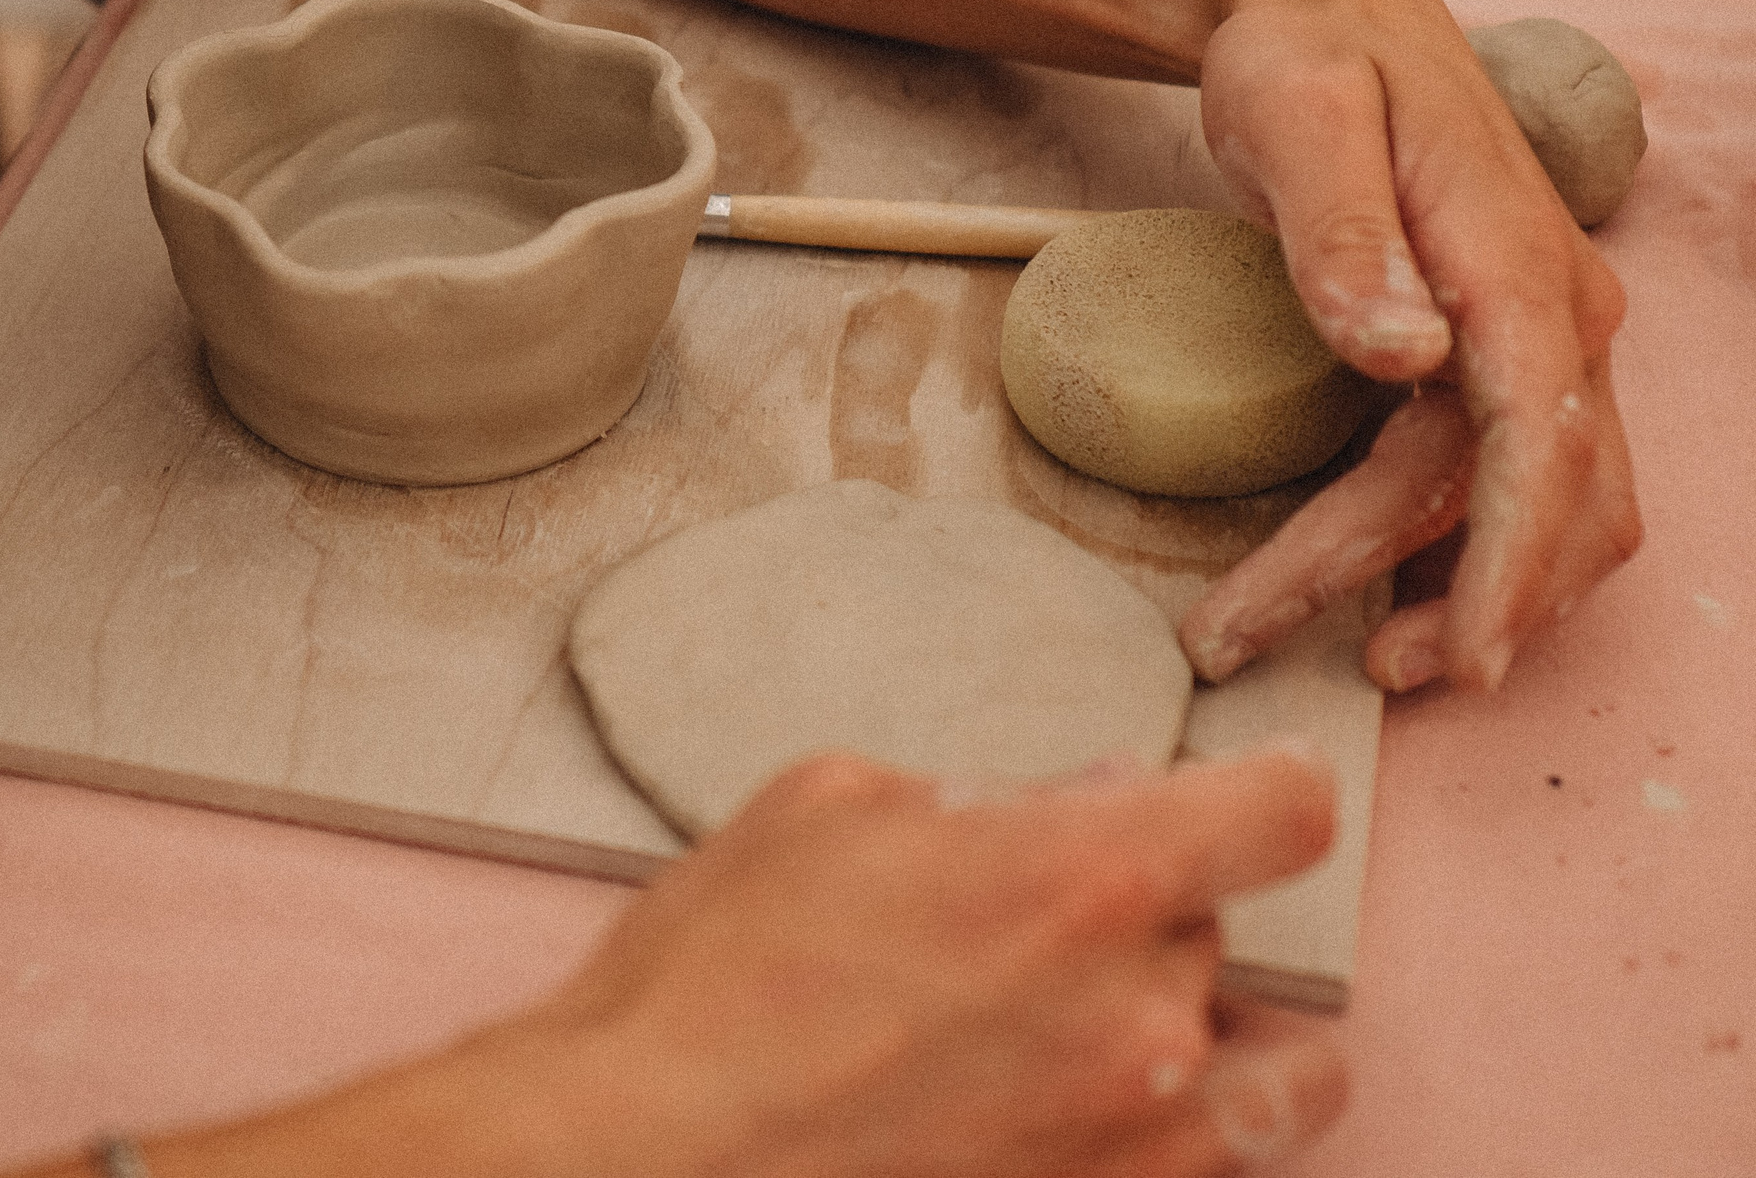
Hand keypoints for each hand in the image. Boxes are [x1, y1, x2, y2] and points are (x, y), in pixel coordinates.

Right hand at [511, 748, 1344, 1177]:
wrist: (642, 1153)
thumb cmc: (710, 980)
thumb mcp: (827, 809)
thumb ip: (978, 795)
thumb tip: (1081, 798)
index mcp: (1076, 877)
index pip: (1280, 812)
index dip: (1271, 784)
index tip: (1255, 785)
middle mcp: (1137, 1017)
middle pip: (1218, 928)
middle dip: (1141, 905)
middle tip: (1033, 914)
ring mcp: (1134, 1142)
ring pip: (1255, 1065)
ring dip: (1205, 1027)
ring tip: (1116, 1017)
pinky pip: (1216, 1164)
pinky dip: (1188, 1123)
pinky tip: (1114, 1098)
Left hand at [1178, 0, 1640, 692]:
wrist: (1322, 10)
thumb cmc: (1304, 60)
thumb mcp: (1299, 121)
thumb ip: (1343, 239)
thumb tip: (1403, 358)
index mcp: (1518, 264)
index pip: (1539, 440)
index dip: (1508, 561)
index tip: (1462, 655)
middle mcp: (1559, 312)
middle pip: (1533, 494)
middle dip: (1437, 597)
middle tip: (1265, 642)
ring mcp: (1542, 337)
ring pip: (1547, 506)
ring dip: (1465, 593)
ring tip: (1353, 653)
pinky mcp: (1504, 353)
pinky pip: (1517, 480)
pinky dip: (1470, 552)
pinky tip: (1386, 591)